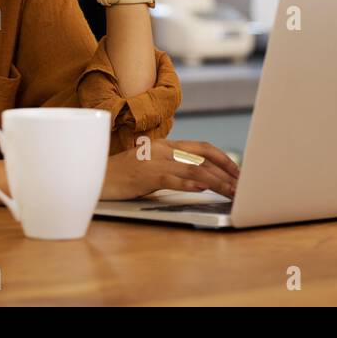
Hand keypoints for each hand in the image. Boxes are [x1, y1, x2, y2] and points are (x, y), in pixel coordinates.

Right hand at [100, 139, 241, 200]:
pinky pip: (172, 178)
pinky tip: (203, 190)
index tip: (238, 170)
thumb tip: (198, 176)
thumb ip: (171, 165)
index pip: (202, 147)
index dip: (223, 157)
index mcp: (166, 145)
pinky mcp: (145, 175)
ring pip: (193, 170)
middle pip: (203, 157)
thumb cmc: (122, 175)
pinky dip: (189, 184)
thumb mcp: (150, 164)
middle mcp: (163, 149)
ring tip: (231, 192)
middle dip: (226, 171)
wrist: (94, 176)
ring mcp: (154, 161)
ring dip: (216, 182)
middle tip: (242, 184)